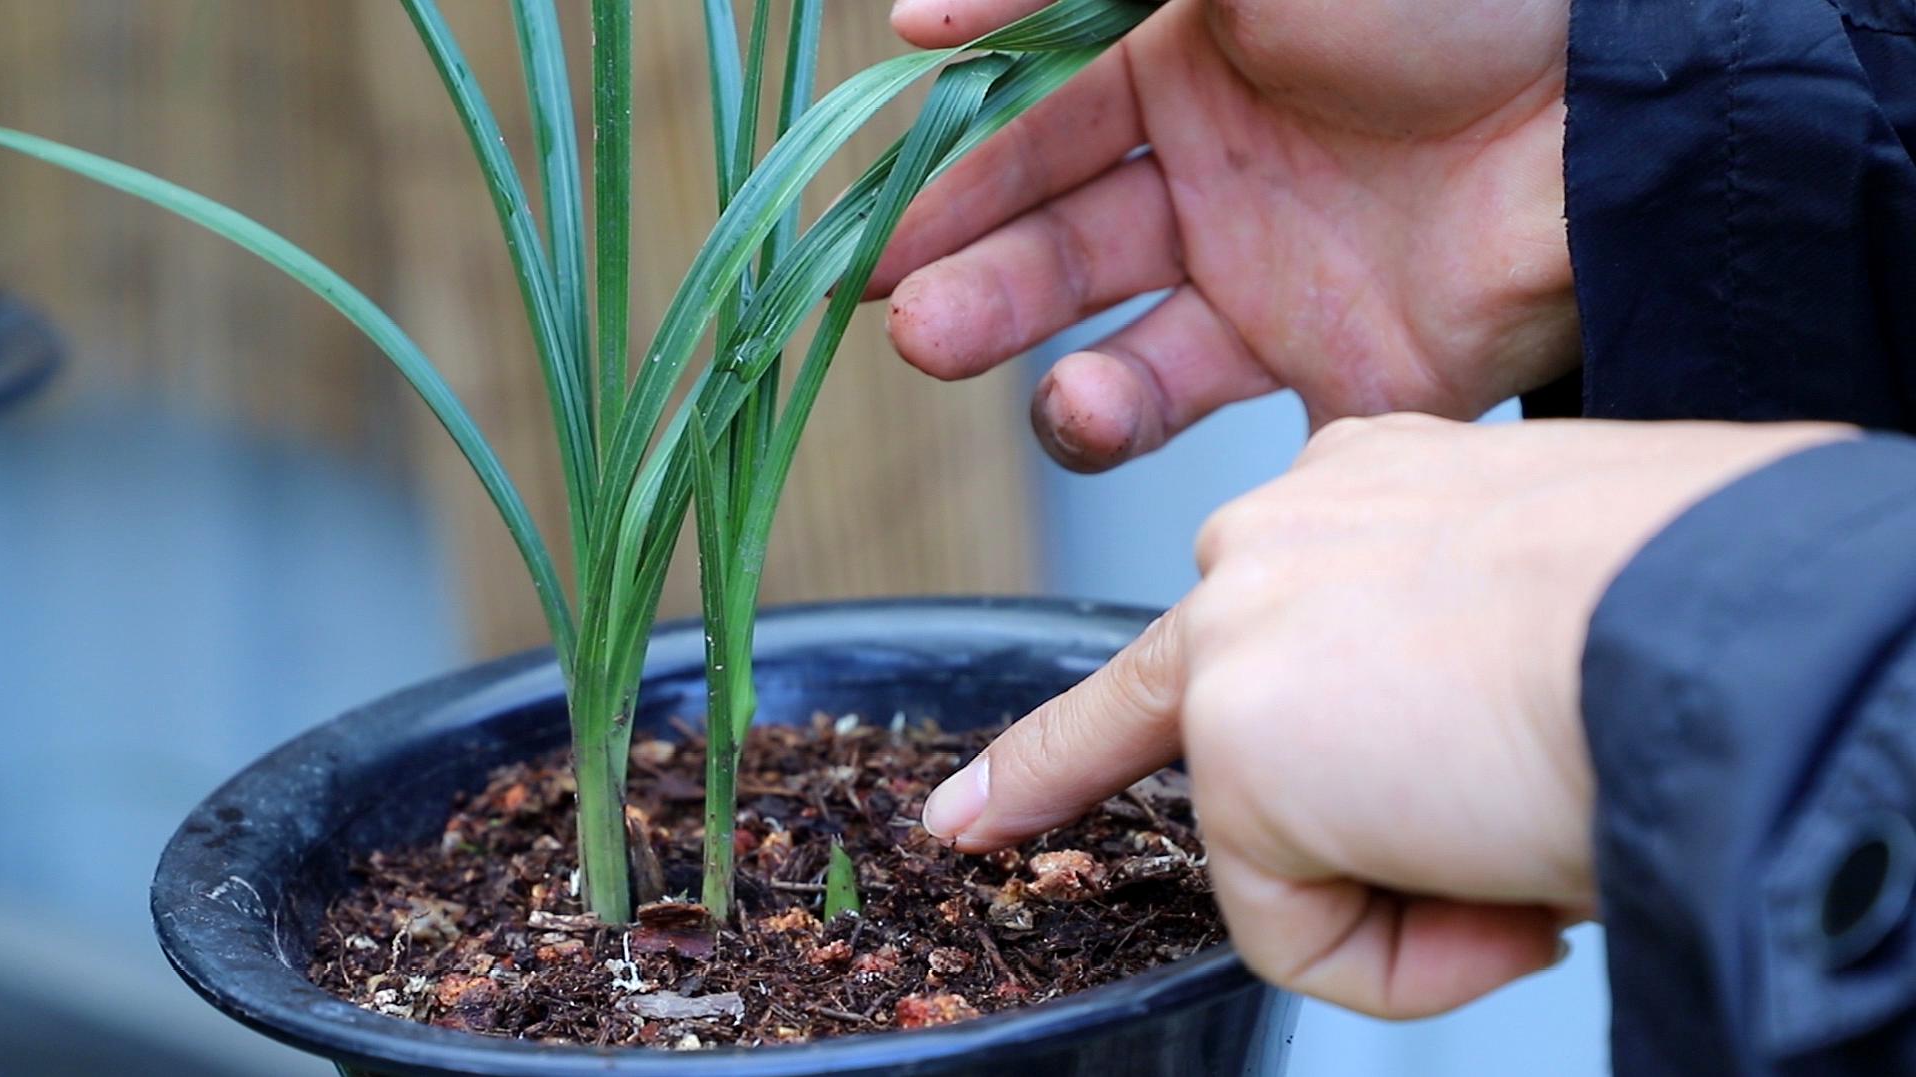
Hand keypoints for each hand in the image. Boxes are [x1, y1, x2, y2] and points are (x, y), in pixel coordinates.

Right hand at [876, 0, 1579, 471]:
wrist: (1619, 100)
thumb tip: (912, 17)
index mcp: (1190, 68)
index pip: (1036, 135)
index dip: (950, 184)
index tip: (872, 238)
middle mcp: (1225, 179)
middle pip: (1064, 252)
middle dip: (979, 290)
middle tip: (912, 328)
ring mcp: (1284, 283)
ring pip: (1130, 354)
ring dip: (1062, 381)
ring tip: (1051, 398)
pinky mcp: (1351, 371)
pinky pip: (1236, 429)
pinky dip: (1160, 437)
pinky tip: (1111, 414)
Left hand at [920, 416, 1851, 1015]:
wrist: (1726, 625)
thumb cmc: (1694, 606)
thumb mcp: (1545, 608)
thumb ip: (1441, 673)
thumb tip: (1426, 807)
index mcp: (1363, 488)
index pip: (1238, 603)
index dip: (1142, 712)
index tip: (990, 803)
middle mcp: (1270, 539)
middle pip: (1178, 710)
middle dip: (1279, 819)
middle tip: (1434, 825)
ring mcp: (1235, 635)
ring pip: (1266, 842)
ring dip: (1404, 893)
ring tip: (1526, 841)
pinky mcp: (1236, 743)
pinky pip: (1291, 929)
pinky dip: (1402, 960)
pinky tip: (1500, 892)